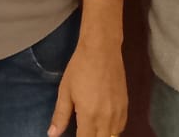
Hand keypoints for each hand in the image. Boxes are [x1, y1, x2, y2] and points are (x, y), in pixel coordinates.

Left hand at [48, 5, 127, 136]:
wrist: (102, 50)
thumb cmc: (79, 68)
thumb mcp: (65, 91)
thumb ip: (60, 115)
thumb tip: (52, 134)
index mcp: (89, 116)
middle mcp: (106, 118)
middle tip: (83, 132)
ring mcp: (118, 112)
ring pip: (113, 136)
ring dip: (103, 136)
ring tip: (93, 131)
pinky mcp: (125, 105)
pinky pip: (121, 127)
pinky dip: (113, 131)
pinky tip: (105, 127)